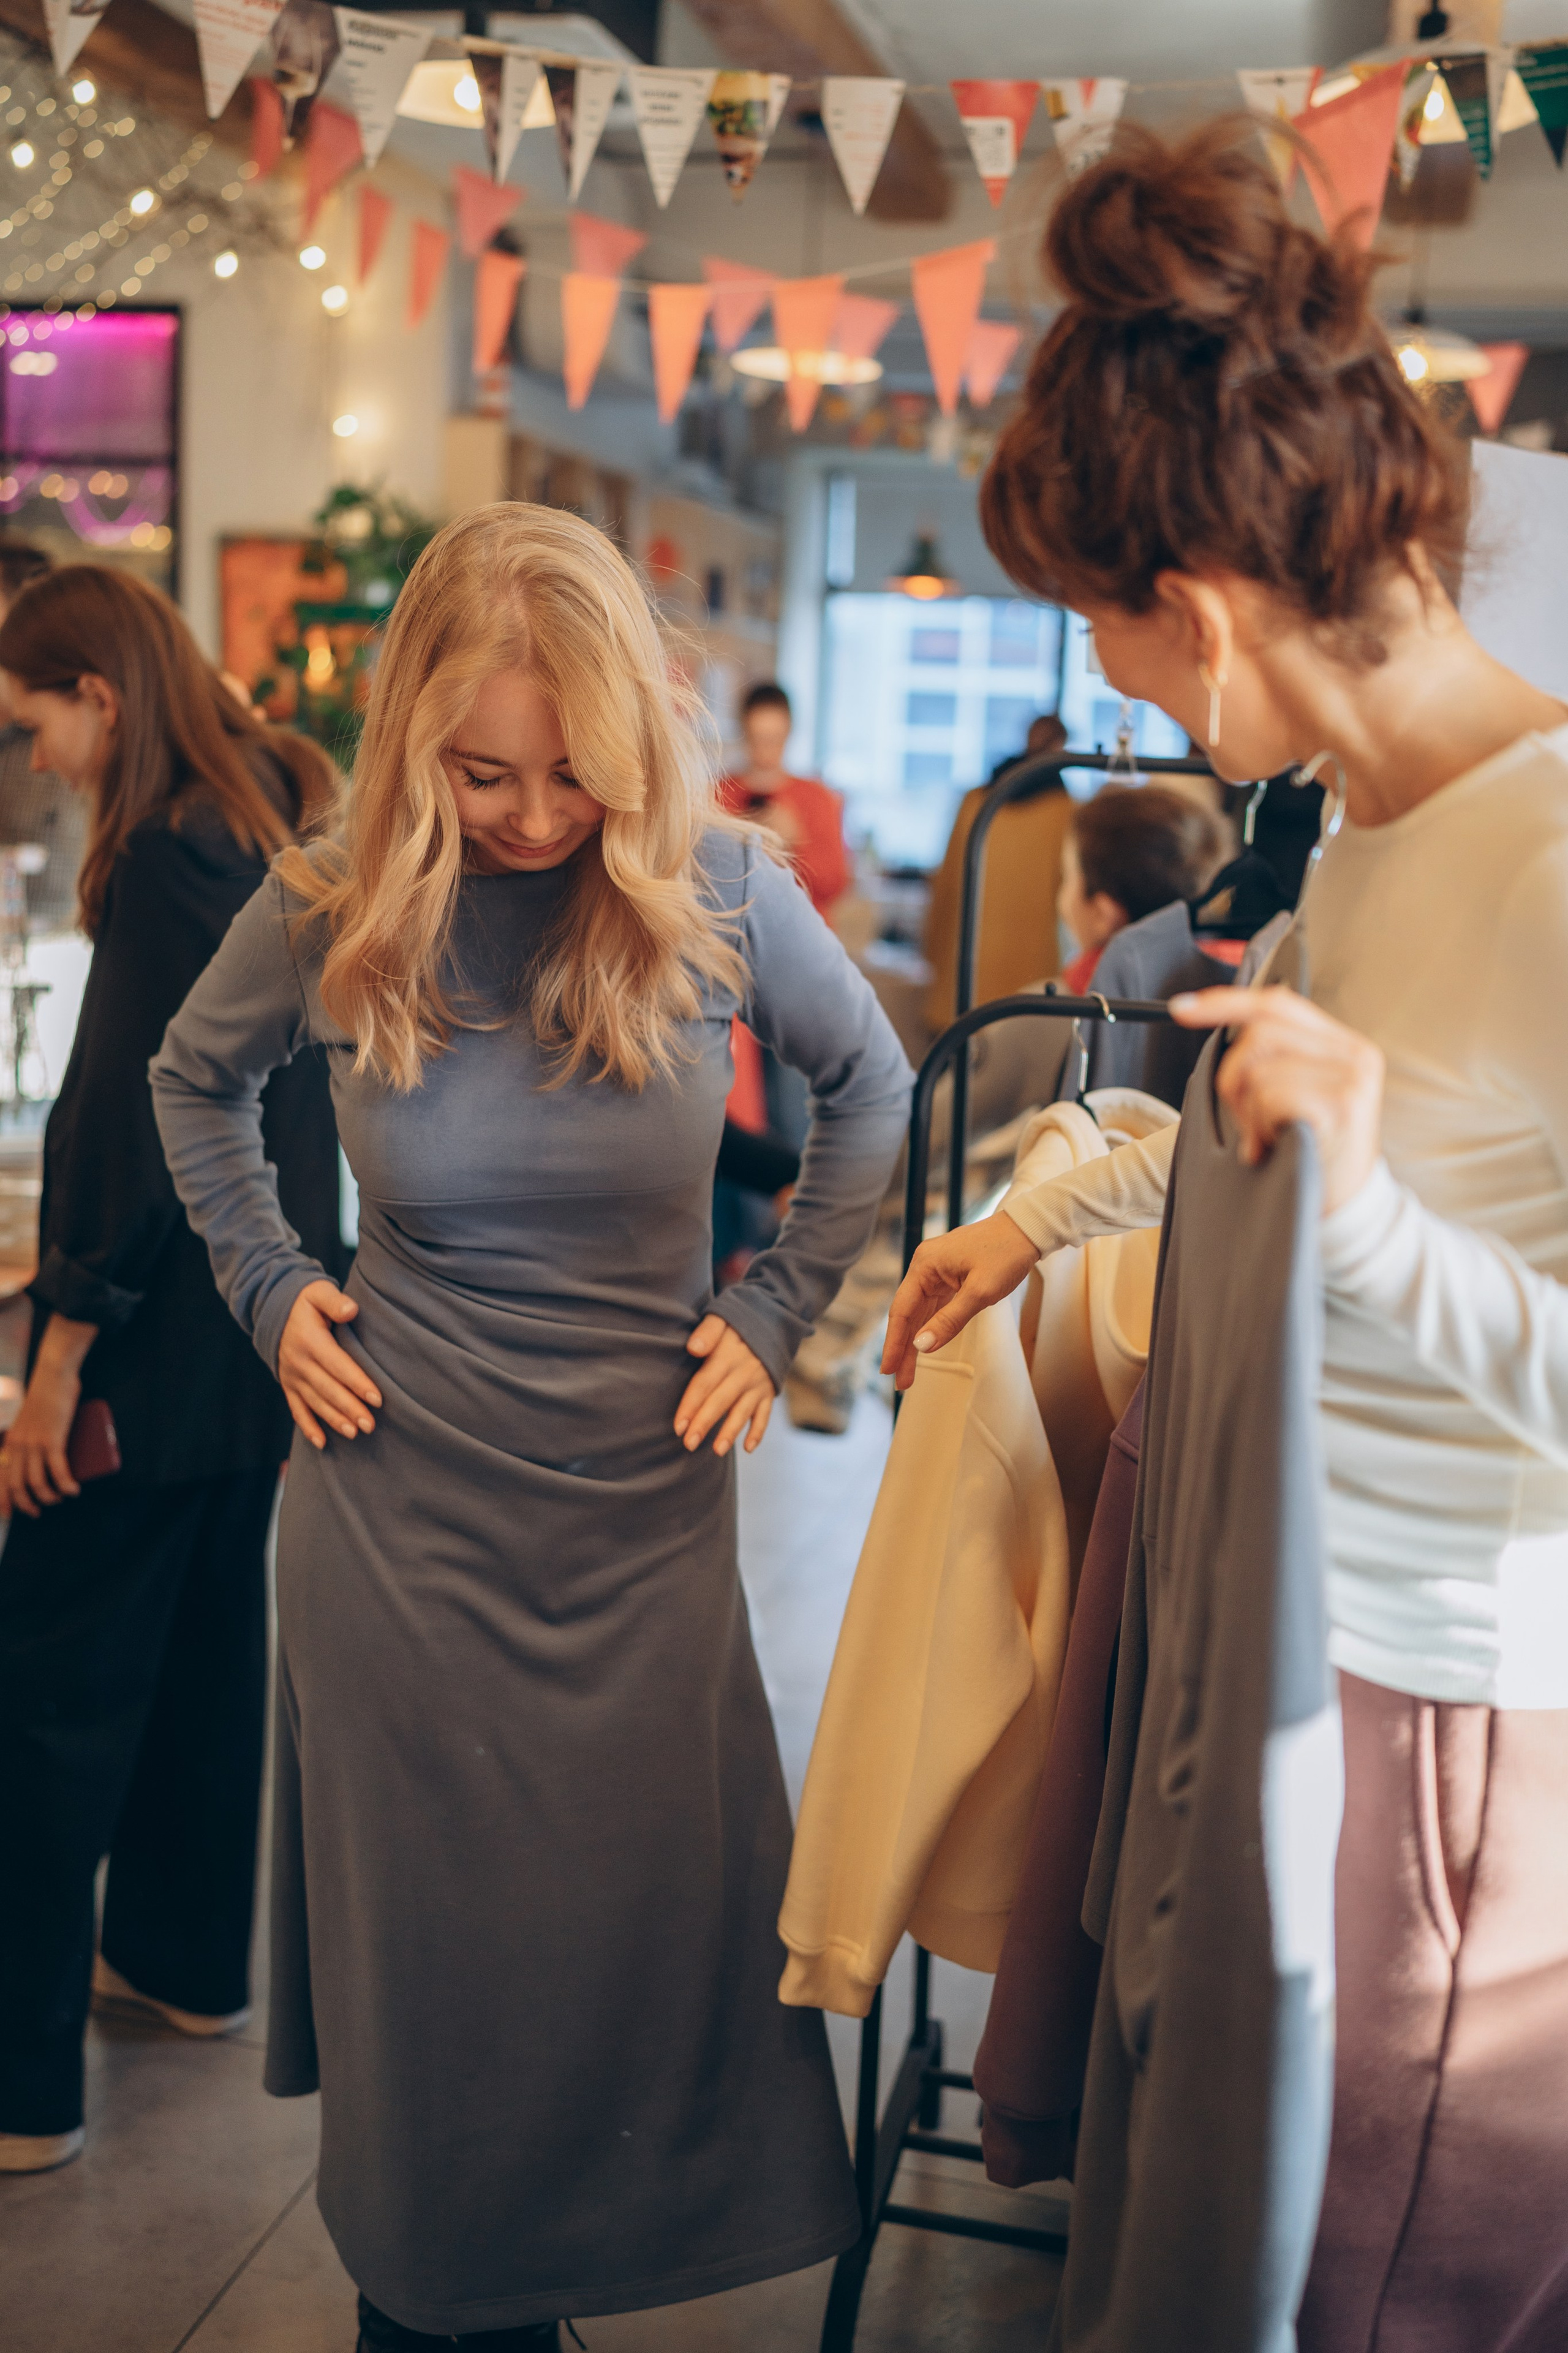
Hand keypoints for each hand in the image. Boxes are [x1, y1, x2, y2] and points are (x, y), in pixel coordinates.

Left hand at [0, 1351, 81, 1516]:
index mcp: (11, 1441)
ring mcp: (34, 1442)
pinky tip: (74, 1490)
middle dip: (26, 1505)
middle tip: (38, 1511)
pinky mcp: (52, 1439)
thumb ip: (34, 1438)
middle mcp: (18, 1445)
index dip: (2, 1500)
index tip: (7, 1515)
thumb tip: (50, 1458)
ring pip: (36, 1483)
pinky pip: (57, 1471)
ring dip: (49, 1497)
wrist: (53, 1373)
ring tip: (60, 1497)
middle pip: (15, 1485)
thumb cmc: (47, 1394)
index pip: (0, 1477)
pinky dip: (65, 1485)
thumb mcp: (31, 1421)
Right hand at [278, 1281, 381, 1450]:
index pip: (337, 1365)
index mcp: (310, 1340)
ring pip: (315, 1402)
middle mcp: (298, 1362)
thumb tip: (351, 1310)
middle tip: (370, 1425)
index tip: (377, 1398)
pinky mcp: (288, 1385)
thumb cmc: (307, 1302)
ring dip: (334, 1420)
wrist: (275, 1310)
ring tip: (355, 1433)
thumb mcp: (318, 1292)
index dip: (357, 1382)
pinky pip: (296, 1409)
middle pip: (327, 1389)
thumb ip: (334, 1301)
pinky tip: (322, 1443)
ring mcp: (291, 1376)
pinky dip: (308, 1427)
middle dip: (349, 1409)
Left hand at [676, 1314, 774, 1455]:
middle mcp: (744, 1372)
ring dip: (730, 1432)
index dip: (690, 1405)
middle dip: (704, 1424)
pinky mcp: (770, 1390)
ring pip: (743, 1411)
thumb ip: (708, 1332)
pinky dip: (758, 1431)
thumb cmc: (737, 1321)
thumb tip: (693, 1348)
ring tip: (717, 1451)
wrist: (775, 1319)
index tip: (678, 1426)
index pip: (704, 1383)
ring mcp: (759, 1383)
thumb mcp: (722, 1317)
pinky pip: (765, 1414)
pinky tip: (748, 1448)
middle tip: (689, 1444)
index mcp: (727, 1355)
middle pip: (720, 1401)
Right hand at [881, 1211, 1039, 1391]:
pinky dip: (931, 1327)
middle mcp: (926, 1267)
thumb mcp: (980, 1292)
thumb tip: (922, 1346)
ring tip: (909, 1374)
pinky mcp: (951, 1277)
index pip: (902, 1310)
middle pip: (909, 1314)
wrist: (1029, 1230)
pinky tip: (926, 1346)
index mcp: (925, 1265)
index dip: (894, 1343)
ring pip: (921, 1313)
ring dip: (916, 1342)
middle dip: (904, 1348)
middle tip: (899, 1382)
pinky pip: (935, 1306)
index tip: (888, 1370)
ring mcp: (938, 1272)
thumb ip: (950, 1320)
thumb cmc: (1006, 1254)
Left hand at [1170, 986, 1383, 1214]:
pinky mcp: (1342, 1105)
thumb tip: (1218, 1021)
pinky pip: (1270, 1097)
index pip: (1278, 1004)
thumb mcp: (1297, 1097)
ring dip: (1248, 1112)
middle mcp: (1355, 1053)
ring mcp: (1351, 1078)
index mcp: (1343, 1045)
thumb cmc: (1311, 1153)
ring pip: (1259, 1070)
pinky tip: (1275, 1147)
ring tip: (1268, 1138)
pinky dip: (1259, 1127)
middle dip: (1233, 1080)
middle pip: (1259, 1035)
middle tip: (1246, 1121)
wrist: (1349, 1210)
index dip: (1226, 1002)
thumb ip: (1276, 1059)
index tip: (1180, 1010)